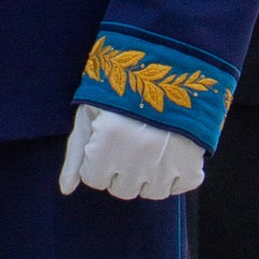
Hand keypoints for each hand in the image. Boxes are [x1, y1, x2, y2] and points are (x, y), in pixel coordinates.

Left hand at [60, 103, 205, 203]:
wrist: (171, 66)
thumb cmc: (120, 92)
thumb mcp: (90, 114)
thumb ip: (75, 154)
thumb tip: (66, 190)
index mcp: (108, 141)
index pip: (94, 180)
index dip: (97, 161)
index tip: (107, 141)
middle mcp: (137, 156)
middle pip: (121, 189)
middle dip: (120, 170)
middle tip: (129, 142)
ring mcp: (167, 162)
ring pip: (151, 192)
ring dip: (148, 175)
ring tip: (150, 146)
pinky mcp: (193, 161)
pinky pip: (183, 186)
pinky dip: (178, 175)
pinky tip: (173, 154)